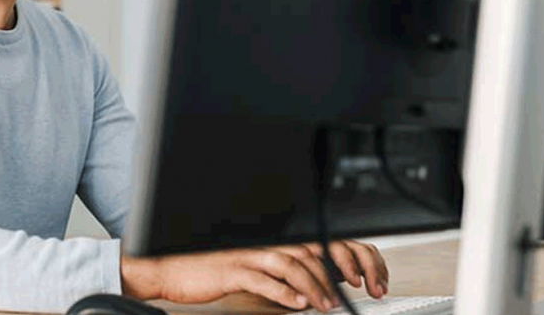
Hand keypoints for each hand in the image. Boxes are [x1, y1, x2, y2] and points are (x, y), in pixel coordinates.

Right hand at [120, 240, 388, 312]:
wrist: (172, 268)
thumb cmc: (211, 270)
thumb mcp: (256, 270)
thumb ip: (285, 273)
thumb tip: (319, 289)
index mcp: (274, 239)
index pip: (323, 239)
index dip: (352, 255)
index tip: (371, 278)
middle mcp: (265, 241)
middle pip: (314, 248)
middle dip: (344, 268)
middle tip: (363, 290)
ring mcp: (248, 253)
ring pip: (293, 263)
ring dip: (316, 285)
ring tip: (327, 305)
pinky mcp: (232, 269)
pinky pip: (264, 278)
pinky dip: (283, 292)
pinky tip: (297, 305)